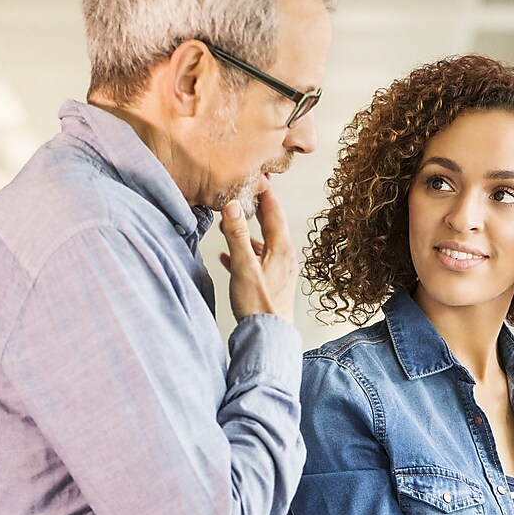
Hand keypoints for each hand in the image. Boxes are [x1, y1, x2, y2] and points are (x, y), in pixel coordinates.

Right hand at [218, 183, 296, 320]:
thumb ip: (236, 235)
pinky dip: (244, 253)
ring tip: (231, 223)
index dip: (265, 193)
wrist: (269, 337)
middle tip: (245, 194)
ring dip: (247, 233)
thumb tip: (233, 205)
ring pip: (263, 244)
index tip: (258, 177)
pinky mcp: (272, 284)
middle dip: (256, 210)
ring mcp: (279, 271)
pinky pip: (258, 261)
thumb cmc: (258, 306)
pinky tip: (229, 256)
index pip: (274, 212)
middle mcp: (284, 258)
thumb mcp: (244, 266)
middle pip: (270, 226)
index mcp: (281, 249)